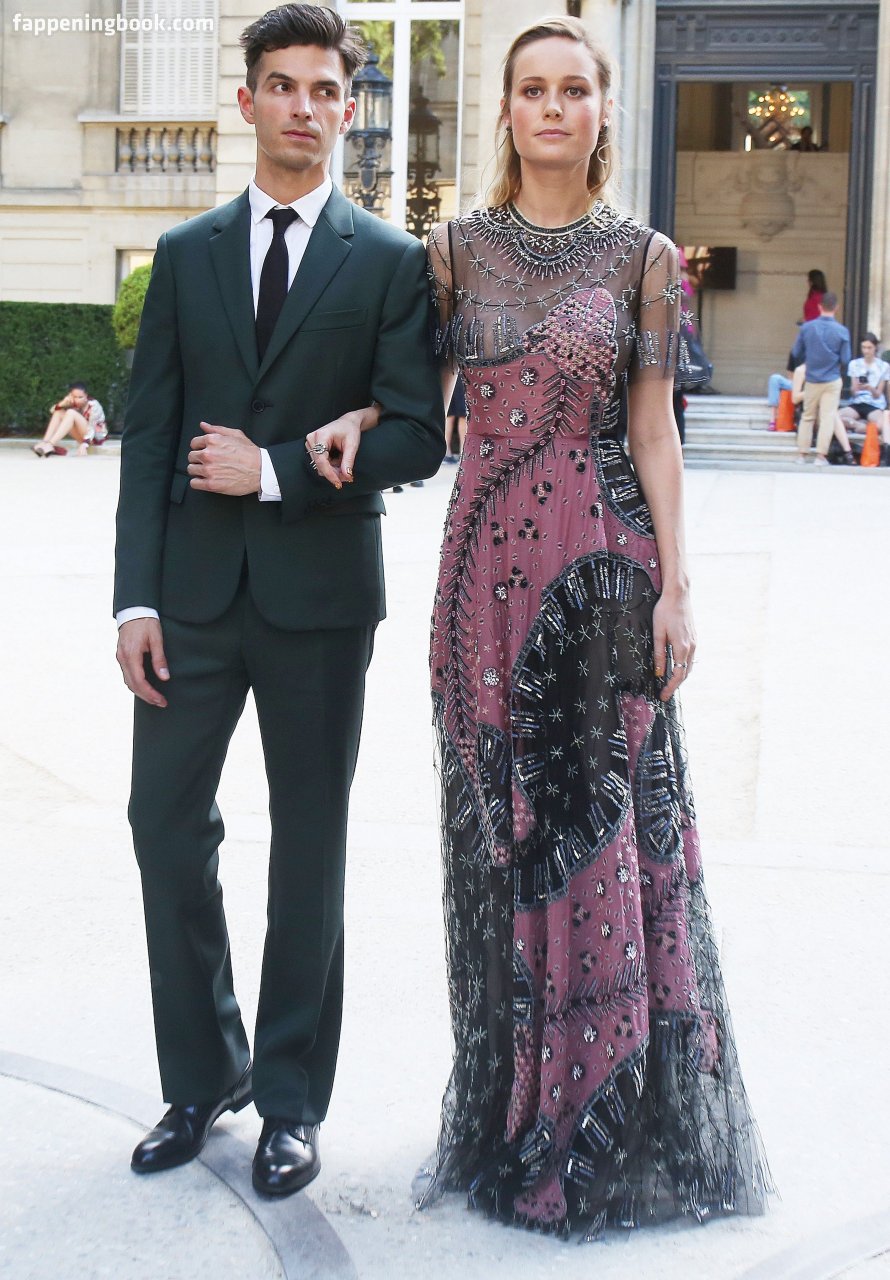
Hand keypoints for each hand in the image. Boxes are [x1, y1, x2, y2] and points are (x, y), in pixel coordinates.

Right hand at [117, 618, 169, 707]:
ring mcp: (120, 657)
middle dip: (147, 696)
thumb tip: (164, 678)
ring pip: (128, 681)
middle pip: (132, 685)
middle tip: (161, 703)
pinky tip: (145, 687)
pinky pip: (127, 675)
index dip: (150, 694)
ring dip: (141, 692)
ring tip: (155, 698)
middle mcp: (122, 658)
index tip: (161, 701)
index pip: (139, 681)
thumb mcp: (157, 639)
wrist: (134, 610)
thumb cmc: (147, 622)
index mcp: (131, 655)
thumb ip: (160, 659)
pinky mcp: (121, 656)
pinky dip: (136, 684)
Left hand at [188, 422, 260, 494]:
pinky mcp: (211, 484)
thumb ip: (217, 429)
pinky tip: (205, 481)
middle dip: (198, 459)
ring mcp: (209, 470)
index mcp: (212, 440)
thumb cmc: (250, 453)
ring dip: (197, 471)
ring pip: (191, 469)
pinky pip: (194, 483)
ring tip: (207, 472)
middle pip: (191, 456)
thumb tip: (203, 425)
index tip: (205, 452)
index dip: (199, 447)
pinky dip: (198, 482)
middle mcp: (208, 454)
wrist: (261, 470)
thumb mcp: (236, 435)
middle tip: (207, 462)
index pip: (194, 443)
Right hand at [305, 411, 362, 488]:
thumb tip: (346, 476)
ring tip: (344, 464)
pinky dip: (331, 466)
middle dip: (334, 473)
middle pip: (320, 465)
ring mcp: (311, 444)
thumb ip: (348, 461)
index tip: (338, 483)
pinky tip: (338, 461)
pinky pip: (320, 464)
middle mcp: (312, 439)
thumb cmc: (350, 430)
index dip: (330, 474)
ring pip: (320, 466)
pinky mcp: (312, 448)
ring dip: (333, 470)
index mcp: (321, 436)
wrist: (348, 423)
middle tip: (348, 476)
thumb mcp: (352, 445)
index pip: (321, 460)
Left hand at [652, 588, 695, 702]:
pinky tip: (675, 667)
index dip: (671, 688)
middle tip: (664, 694)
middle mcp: (691, 647)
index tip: (663, 696)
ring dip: (680, 676)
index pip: (678, 675)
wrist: (678, 595)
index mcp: (682, 647)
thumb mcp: (658, 633)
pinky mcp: (694, 637)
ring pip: (689, 666)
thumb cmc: (664, 612)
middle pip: (685, 673)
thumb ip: (659, 654)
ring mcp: (694, 642)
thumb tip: (659, 673)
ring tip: (669, 683)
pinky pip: (690, 658)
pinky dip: (683, 667)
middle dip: (675, 685)